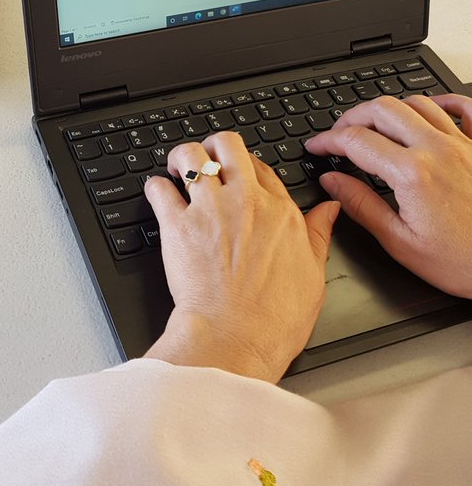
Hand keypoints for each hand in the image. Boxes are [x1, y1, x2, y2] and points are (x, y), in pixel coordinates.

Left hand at [143, 132, 339, 381]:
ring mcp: (210, 210)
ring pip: (192, 156)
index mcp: (279, 211)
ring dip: (183, 157)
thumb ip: (318, 235)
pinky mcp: (177, 225)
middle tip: (207, 158)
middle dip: (215, 146)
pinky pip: (160, 188)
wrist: (235, 339)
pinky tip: (159, 193)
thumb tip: (330, 210)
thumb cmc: (274, 318)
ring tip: (179, 167)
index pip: (262, 167)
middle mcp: (245, 201)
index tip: (240, 174)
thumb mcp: (313, 275)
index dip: (248, 166)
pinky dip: (156, 186)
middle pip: (228, 146)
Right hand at [305, 93, 471, 298]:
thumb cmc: (463, 262)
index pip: (357, 141)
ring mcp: (464, 144)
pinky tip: (430, 109)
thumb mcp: (401, 242)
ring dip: (391, 108)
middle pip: (384, 109)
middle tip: (339, 132)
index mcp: (412, 174)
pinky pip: (464, 107)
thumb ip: (362, 206)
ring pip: (418, 102)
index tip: (317, 146)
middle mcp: (437, 150)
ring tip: (376, 123)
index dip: (329, 140)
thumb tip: (332, 182)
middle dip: (353, 116)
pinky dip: (442, 101)